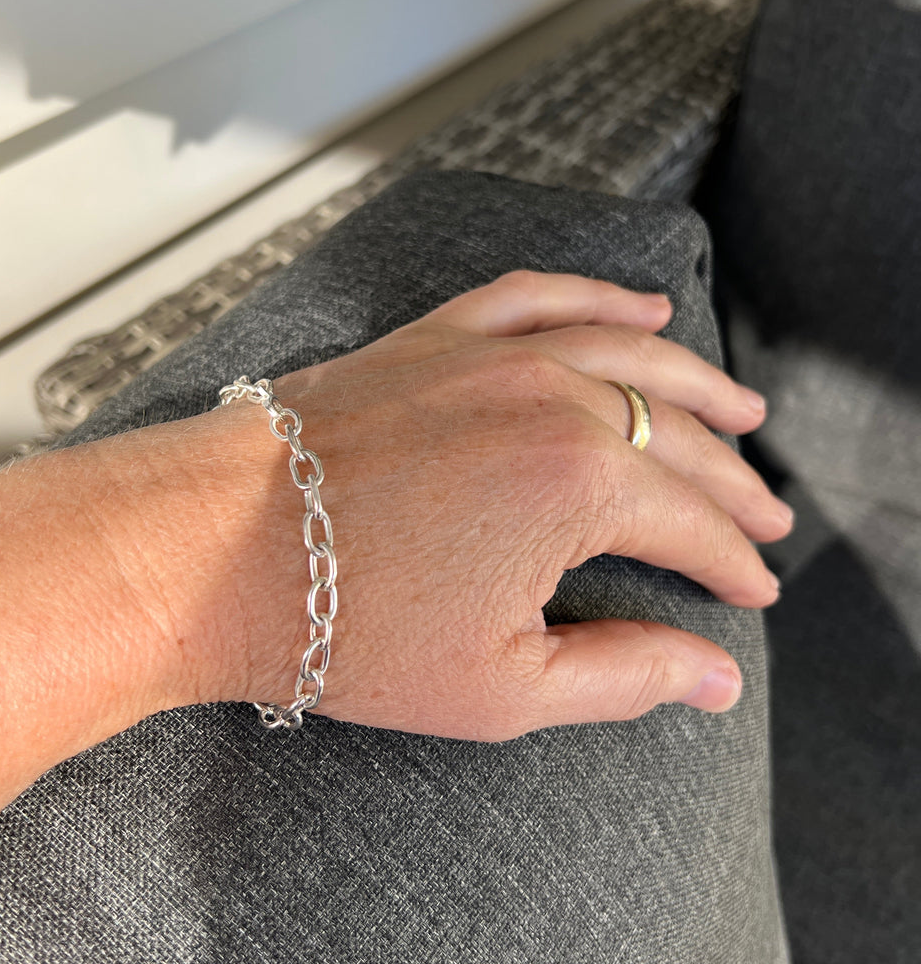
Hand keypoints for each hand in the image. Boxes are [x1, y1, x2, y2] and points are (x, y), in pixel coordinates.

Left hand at [0, 270, 789, 889]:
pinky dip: (600, 295)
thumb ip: (624, 674)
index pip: (692, 527)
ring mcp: (493, 355)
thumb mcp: (502, 684)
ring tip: (743, 412)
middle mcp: (551, 398)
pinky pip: (540, 296)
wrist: (214, 551)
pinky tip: (644, 303)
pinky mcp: (439, 336)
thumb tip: (714, 676)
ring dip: (696, 385)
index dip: (733, 567)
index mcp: (578, 485)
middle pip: (675, 440)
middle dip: (732, 486)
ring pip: (631, 354)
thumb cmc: (346, 624)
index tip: (753, 593)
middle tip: (766, 520)